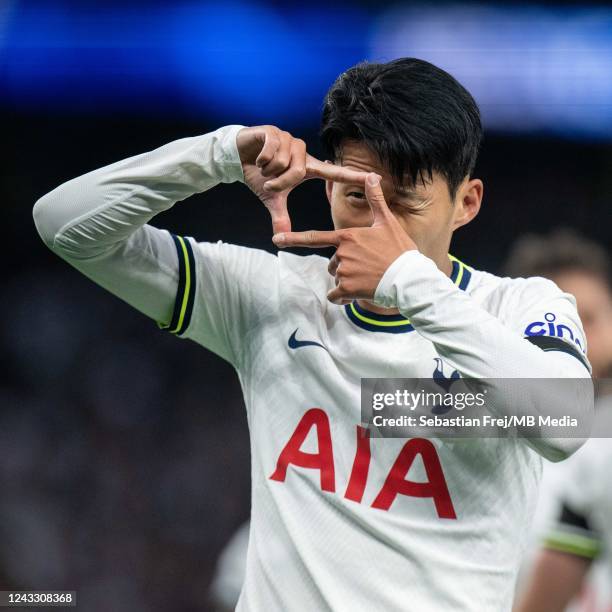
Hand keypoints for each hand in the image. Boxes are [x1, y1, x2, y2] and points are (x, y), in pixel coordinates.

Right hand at [236, 125, 369, 234]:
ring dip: (269, 170)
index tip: (374, 178)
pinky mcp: (274, 131)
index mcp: (307, 167)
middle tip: (268, 182)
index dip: (353, 177)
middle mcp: (302, 152)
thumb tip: (280, 238)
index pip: (334, 173)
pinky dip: (261, 158)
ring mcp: (289, 139)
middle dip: (280, 182)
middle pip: (299, 172)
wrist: (237, 157)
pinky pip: (272, 150)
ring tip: (263, 166)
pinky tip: (257, 156)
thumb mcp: (271, 198)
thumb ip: (280, 216)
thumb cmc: (259, 176)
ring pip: (285, 162)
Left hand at [272, 173, 417, 303]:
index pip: (315, 238)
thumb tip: (372, 175)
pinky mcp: (347, 288)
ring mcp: (343, 271)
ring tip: (369, 278)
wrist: (410, 278)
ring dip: (348, 282)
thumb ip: (375, 200)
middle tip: (368, 267)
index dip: (293, 239)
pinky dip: (344, 297)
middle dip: (345, 267)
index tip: (276, 240)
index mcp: (347, 236)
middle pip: (332, 263)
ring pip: (337, 278)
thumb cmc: (400, 250)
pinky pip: (336, 295)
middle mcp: (341, 253)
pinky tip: (360, 292)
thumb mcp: (387, 223)